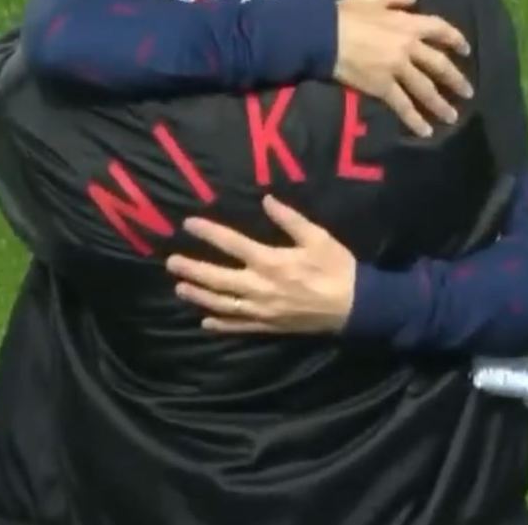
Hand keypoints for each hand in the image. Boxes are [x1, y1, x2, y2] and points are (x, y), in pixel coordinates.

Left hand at [165, 195, 355, 333]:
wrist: (356, 307)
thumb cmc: (337, 268)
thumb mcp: (318, 237)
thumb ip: (290, 219)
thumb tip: (266, 199)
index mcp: (270, 261)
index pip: (231, 244)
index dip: (208, 232)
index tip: (188, 224)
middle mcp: (260, 287)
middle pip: (217, 278)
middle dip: (193, 269)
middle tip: (171, 262)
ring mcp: (262, 310)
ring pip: (222, 304)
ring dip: (199, 296)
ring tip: (180, 288)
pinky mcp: (269, 327)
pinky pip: (239, 327)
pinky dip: (221, 325)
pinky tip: (206, 323)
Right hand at [335, 0, 472, 136]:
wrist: (323, 35)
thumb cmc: (344, 14)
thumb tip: (413, 1)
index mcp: (407, 24)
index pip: (440, 29)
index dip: (455, 39)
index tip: (466, 49)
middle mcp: (408, 47)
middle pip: (439, 65)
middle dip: (456, 79)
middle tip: (468, 92)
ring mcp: (397, 68)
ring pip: (425, 89)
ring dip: (440, 104)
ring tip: (452, 117)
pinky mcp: (383, 87)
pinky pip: (402, 105)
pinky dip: (414, 119)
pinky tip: (425, 131)